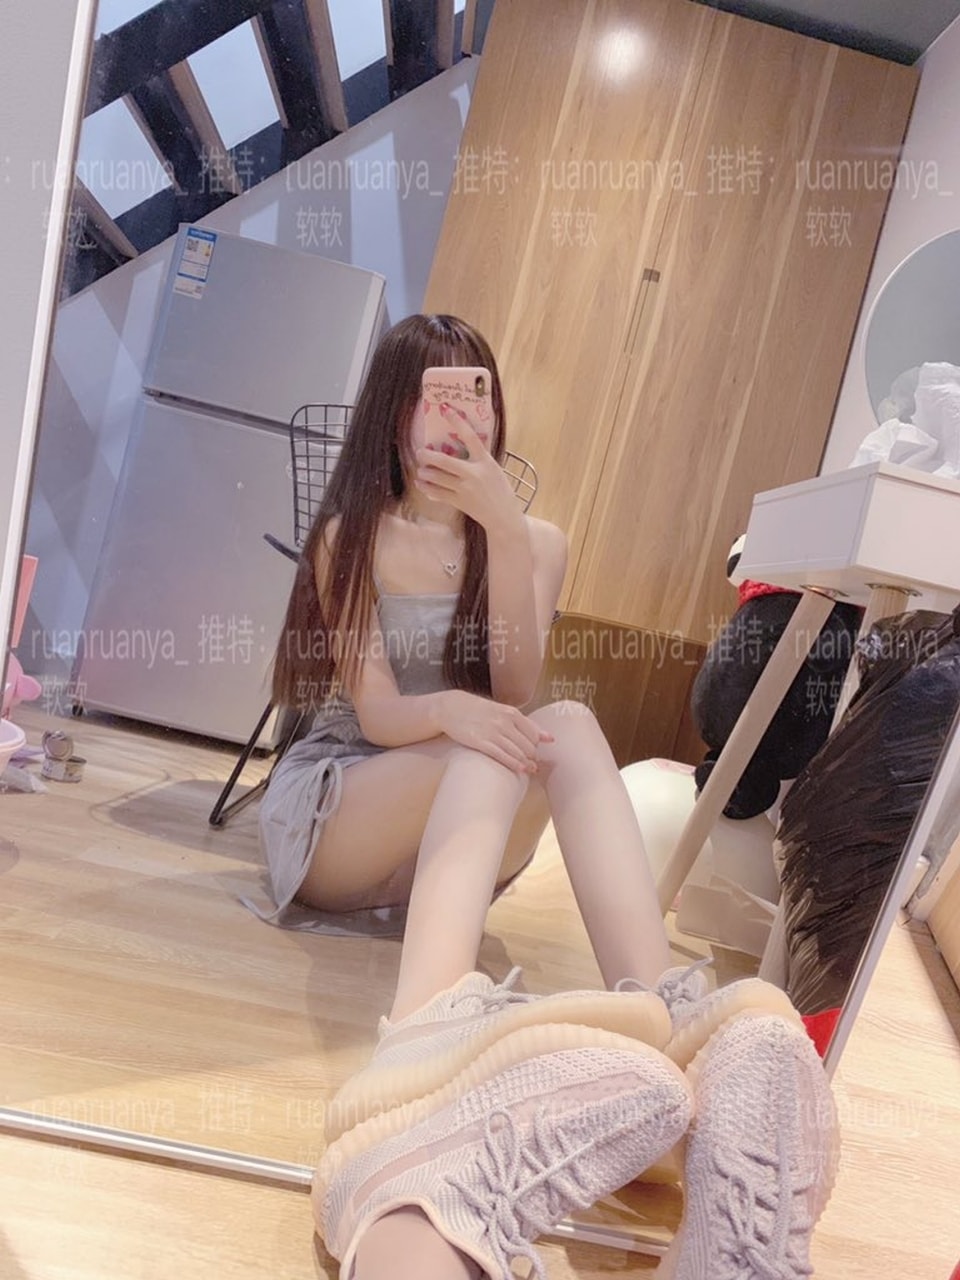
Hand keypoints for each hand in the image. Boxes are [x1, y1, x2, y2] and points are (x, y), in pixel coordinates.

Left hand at [416, 411, 521, 532]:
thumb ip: (478, 459)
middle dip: (427, 456)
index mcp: (485, 461)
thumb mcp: (494, 469)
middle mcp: (474, 473)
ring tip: (421, 471)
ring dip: (425, 473)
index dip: (457, 422)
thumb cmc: (500, 490)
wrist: (504, 516)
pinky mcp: (460, 502)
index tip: (445, 409)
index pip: (470, 437)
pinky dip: (427, 488)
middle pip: (444, 461)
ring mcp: (465, 489)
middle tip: (420, 453)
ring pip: (438, 478)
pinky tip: (421, 484)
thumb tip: (459, 447)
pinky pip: (438, 493)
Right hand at [436, 690, 552, 773]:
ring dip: (526, 763)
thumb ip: (523, 724)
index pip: (534, 734)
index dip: (537, 746)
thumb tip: (548, 738)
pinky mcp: (481, 742)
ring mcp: (492, 732)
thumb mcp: (502, 711)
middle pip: (528, 745)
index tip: (536, 753)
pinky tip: (520, 770)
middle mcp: (504, 722)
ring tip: (530, 770)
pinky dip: (514, 764)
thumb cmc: (478, 711)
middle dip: (533, 757)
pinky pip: (502, 756)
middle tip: (534, 764)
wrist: (451, 708)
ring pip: (517, 752)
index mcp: (511, 713)